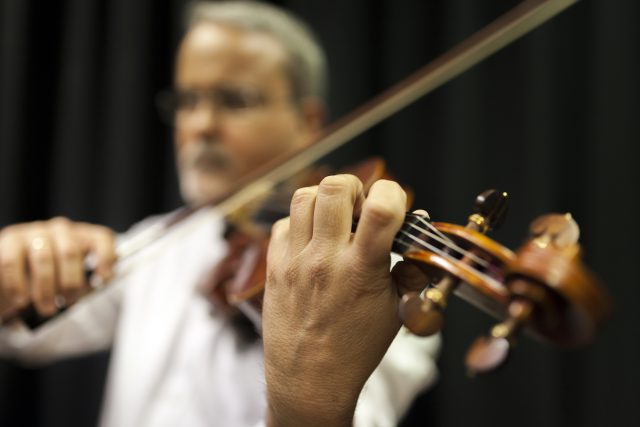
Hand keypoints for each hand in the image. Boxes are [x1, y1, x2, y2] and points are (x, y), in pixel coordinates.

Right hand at [0, 217, 115, 317]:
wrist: (13, 276)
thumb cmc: (49, 279)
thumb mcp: (71, 279)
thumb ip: (85, 283)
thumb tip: (95, 292)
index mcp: (83, 237)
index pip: (101, 238)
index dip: (106, 258)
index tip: (105, 279)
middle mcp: (61, 230)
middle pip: (70, 252)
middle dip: (71, 282)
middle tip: (68, 301)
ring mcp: (34, 232)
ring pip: (43, 257)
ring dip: (45, 289)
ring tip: (47, 309)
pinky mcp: (10, 240)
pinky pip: (13, 263)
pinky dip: (18, 286)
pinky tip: (22, 301)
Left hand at [263, 175, 426, 425]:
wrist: (309, 379)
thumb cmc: (356, 348)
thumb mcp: (396, 311)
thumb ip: (407, 271)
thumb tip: (416, 240)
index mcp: (361, 270)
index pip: (381, 208)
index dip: (393, 194)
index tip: (393, 205)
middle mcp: (324, 259)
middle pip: (334, 188)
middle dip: (354, 188)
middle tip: (360, 207)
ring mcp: (294, 261)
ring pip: (304, 196)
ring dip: (325, 200)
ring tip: (336, 219)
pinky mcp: (275, 267)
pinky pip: (283, 223)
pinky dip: (301, 222)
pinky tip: (313, 240)